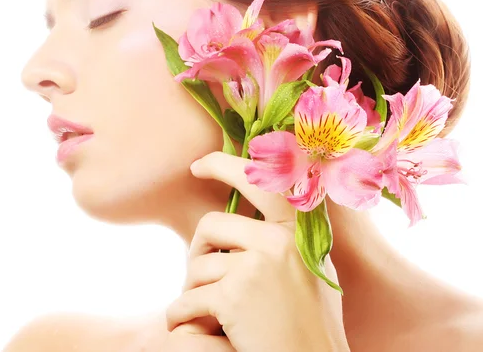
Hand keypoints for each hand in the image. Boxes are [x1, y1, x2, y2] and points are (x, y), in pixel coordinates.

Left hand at [165, 151, 349, 351]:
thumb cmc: (310, 324)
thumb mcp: (310, 268)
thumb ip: (284, 238)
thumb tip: (250, 209)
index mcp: (298, 232)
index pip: (258, 181)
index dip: (223, 164)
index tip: (198, 165)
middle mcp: (279, 242)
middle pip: (210, 224)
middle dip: (197, 250)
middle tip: (197, 274)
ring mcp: (256, 267)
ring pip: (197, 266)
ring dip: (192, 290)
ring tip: (205, 311)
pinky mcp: (233, 297)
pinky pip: (187, 300)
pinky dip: (180, 316)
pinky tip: (185, 326)